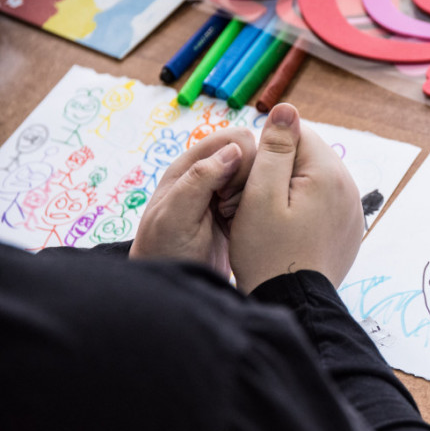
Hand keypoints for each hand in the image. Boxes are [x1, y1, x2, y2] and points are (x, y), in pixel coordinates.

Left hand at [130, 127, 255, 275]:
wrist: (171, 290)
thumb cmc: (164, 252)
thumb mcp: (175, 217)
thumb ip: (200, 180)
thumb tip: (234, 150)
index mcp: (191, 167)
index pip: (233, 140)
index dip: (242, 161)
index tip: (228, 194)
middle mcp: (210, 175)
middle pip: (252, 155)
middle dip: (253, 180)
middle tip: (232, 209)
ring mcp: (226, 195)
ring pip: (261, 178)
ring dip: (258, 197)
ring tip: (236, 221)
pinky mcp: (239, 214)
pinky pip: (263, 200)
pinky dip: (261, 210)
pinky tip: (245, 229)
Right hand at [229, 103, 363, 292]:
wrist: (294, 303)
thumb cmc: (269, 253)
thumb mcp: (260, 196)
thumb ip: (274, 149)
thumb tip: (286, 108)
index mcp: (329, 174)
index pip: (297, 133)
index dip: (266, 150)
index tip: (249, 180)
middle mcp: (350, 188)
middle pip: (308, 156)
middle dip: (279, 170)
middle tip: (254, 203)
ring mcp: (353, 211)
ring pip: (315, 181)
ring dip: (290, 190)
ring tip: (269, 220)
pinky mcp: (350, 230)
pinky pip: (324, 205)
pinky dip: (304, 210)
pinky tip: (287, 232)